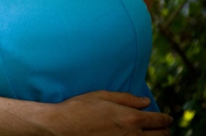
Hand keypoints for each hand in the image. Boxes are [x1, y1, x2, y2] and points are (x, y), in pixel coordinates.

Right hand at [43, 91, 171, 135]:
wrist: (62, 127)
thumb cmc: (79, 108)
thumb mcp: (102, 96)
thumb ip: (127, 98)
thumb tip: (145, 102)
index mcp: (131, 118)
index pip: (158, 120)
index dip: (165, 119)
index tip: (167, 118)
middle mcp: (132, 135)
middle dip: (164, 131)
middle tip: (163, 128)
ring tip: (152, 135)